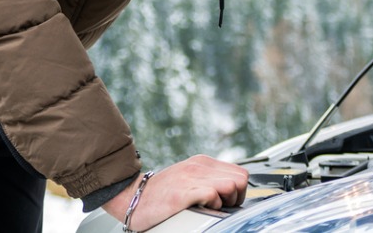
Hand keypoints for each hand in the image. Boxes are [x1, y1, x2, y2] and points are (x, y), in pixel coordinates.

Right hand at [102, 155, 248, 230]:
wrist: (130, 196)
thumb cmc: (160, 193)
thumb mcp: (188, 178)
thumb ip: (207, 179)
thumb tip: (230, 191)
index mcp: (203, 162)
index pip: (240, 173)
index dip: (239, 191)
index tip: (227, 202)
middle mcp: (200, 166)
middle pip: (241, 179)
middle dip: (237, 197)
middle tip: (222, 206)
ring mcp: (192, 178)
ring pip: (232, 185)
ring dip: (227, 201)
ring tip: (212, 208)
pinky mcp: (183, 193)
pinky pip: (213, 195)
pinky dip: (213, 206)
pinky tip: (201, 209)